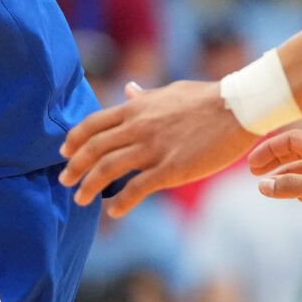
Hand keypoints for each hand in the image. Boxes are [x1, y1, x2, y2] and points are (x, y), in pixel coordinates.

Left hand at [58, 81, 255, 214]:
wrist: (237, 107)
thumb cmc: (206, 99)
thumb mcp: (168, 92)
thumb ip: (144, 97)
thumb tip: (128, 89)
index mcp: (136, 108)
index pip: (93, 124)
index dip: (74, 140)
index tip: (64, 153)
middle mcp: (138, 127)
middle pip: (94, 149)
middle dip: (75, 167)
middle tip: (65, 181)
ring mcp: (153, 148)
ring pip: (109, 169)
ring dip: (90, 186)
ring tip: (80, 199)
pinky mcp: (172, 168)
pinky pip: (138, 188)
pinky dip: (121, 202)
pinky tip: (113, 213)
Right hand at [248, 131, 301, 235]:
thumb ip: (291, 186)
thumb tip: (263, 186)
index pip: (291, 140)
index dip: (269, 150)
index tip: (252, 166)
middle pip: (298, 152)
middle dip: (276, 162)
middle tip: (255, 175)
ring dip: (289, 176)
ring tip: (272, 189)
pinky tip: (301, 199)